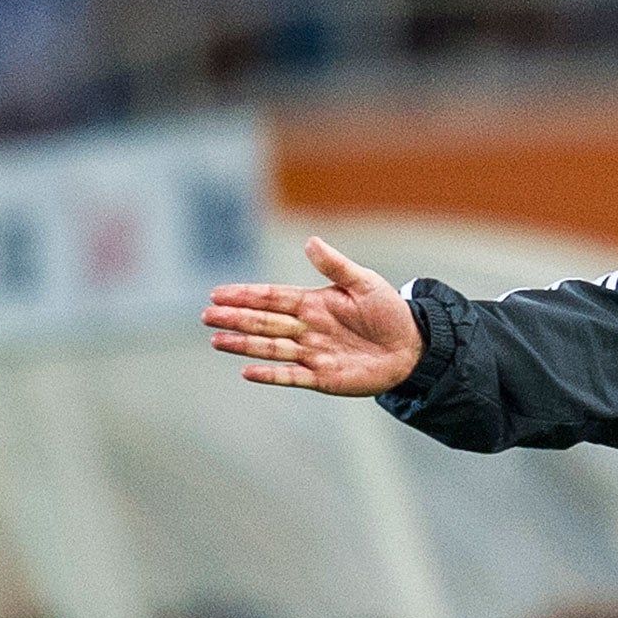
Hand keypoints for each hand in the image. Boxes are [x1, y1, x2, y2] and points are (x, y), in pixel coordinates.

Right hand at [203, 238, 422, 394]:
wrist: (411, 347)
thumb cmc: (388, 312)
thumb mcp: (364, 282)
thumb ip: (335, 266)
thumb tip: (310, 241)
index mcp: (313, 302)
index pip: (272, 298)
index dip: (246, 295)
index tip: (218, 293)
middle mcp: (307, 328)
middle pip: (265, 322)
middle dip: (236, 318)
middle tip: (207, 315)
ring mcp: (312, 353)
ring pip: (271, 347)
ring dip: (244, 344)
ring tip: (217, 340)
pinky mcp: (322, 377)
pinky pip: (291, 375)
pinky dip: (271, 374)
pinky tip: (248, 372)